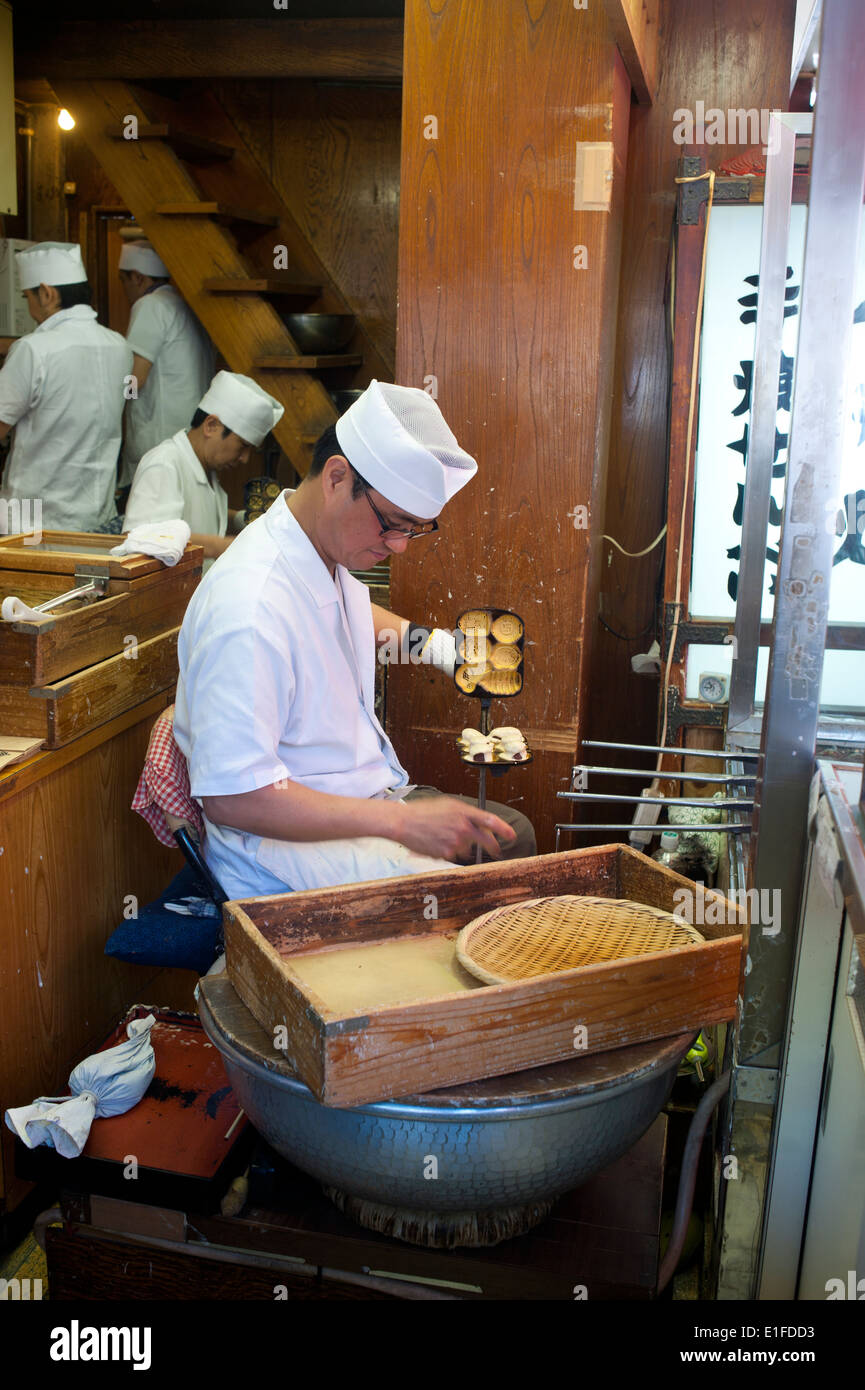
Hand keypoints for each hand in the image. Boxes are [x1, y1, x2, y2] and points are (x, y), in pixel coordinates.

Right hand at [396, 796, 515, 861]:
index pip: (490, 820)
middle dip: (494, 847)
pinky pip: (453, 854)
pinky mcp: (447, 853)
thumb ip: (466, 814)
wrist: (403, 822)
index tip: (512, 835)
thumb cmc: (423, 812)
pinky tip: (435, 842)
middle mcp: (462, 827)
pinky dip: (448, 850)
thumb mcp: (448, 806)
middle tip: (497, 850)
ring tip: (442, 835)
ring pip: (467, 849)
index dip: (504, 829)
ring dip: (460, 845)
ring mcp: (455, 841)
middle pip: (486, 840)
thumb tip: (480, 824)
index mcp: (464, 812)